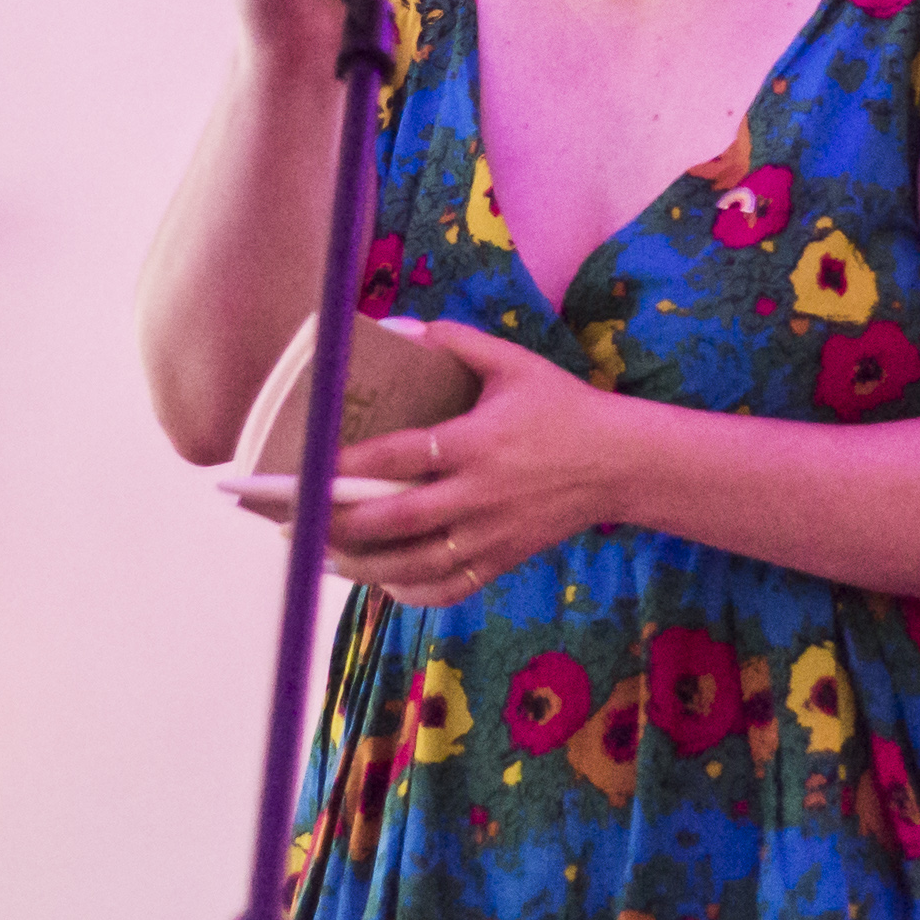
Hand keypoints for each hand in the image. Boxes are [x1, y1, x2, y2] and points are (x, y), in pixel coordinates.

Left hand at [322, 319, 622, 608]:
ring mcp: (491, 535)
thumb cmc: (563, 408)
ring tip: (324, 557)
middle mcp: (479, 494)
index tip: (312, 467)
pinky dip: (412, 592)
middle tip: (297, 521)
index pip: (401, 456)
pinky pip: (450, 588)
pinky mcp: (503, 559)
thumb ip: (455, 342)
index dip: (352, 464)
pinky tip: (384, 583)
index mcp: (477, 442)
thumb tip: (397, 326)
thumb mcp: (514, 364)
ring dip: (364, 565)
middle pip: (398, 520)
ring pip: (416, 564)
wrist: (622, 463)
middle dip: (342, 524)